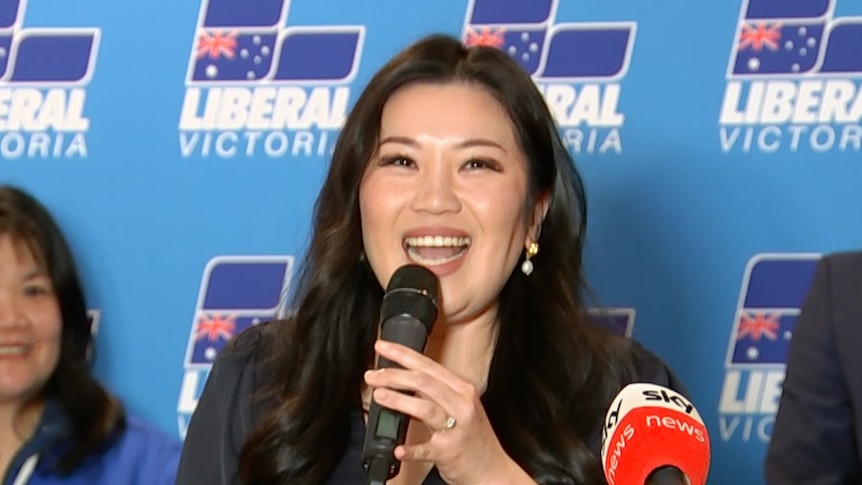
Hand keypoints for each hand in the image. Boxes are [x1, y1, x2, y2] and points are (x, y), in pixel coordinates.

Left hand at [364, 340, 535, 484]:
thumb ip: (437, 393)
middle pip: (424, 382)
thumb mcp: (461, 408)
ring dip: (398, 400)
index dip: (402, 354)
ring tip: (378, 395)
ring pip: (425, 407)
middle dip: (393, 375)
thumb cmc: (474, 439)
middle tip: (371, 375)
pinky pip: (427, 449)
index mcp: (462, 390)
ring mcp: (457, 429)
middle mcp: (461, 405)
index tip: (382, 347)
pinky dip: (411, 449)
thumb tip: (404, 379)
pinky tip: (398, 449)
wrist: (492, 471)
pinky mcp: (450, 453)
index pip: (428, 365)